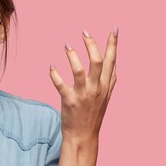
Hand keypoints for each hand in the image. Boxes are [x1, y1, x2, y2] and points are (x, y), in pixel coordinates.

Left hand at [49, 27, 117, 141]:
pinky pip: (60, 84)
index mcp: (106, 86)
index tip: (115, 29)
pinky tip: (51, 67)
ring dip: (72, 55)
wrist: (84, 135)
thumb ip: (110, 78)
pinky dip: (54, 74)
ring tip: (67, 45)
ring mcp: (83, 95)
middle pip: (97, 62)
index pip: (112, 61)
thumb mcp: (106, 95)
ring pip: (79, 70)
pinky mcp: (69, 101)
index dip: (113, 45)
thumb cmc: (94, 113)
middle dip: (91, 44)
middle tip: (84, 32)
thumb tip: (114, 60)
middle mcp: (97, 88)